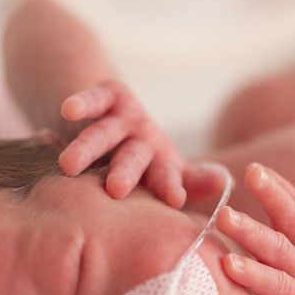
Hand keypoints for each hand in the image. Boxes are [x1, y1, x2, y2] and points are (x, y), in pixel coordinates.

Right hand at [58, 79, 187, 206]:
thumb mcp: (168, 174)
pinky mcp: (107, 96)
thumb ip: (193, 183)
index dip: (170, 186)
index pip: (167, 177)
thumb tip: (226, 182)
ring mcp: (125, 118)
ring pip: (103, 134)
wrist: (117, 121)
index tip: (175, 199)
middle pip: (134, 157)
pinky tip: (68, 110)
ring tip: (69, 166)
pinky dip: (81, 103)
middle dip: (125, 171)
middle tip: (116, 188)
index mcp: (162, 164)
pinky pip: (93, 99)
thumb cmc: (145, 165)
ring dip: (87, 148)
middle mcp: (145, 140)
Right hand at [217, 163, 294, 294]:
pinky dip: (281, 188)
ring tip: (251, 175)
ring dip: (271, 198)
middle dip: (253, 235)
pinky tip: (259, 171)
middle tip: (225, 219)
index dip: (256, 278)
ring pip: (292, 219)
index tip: (230, 266)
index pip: (280, 289)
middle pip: (279, 250)